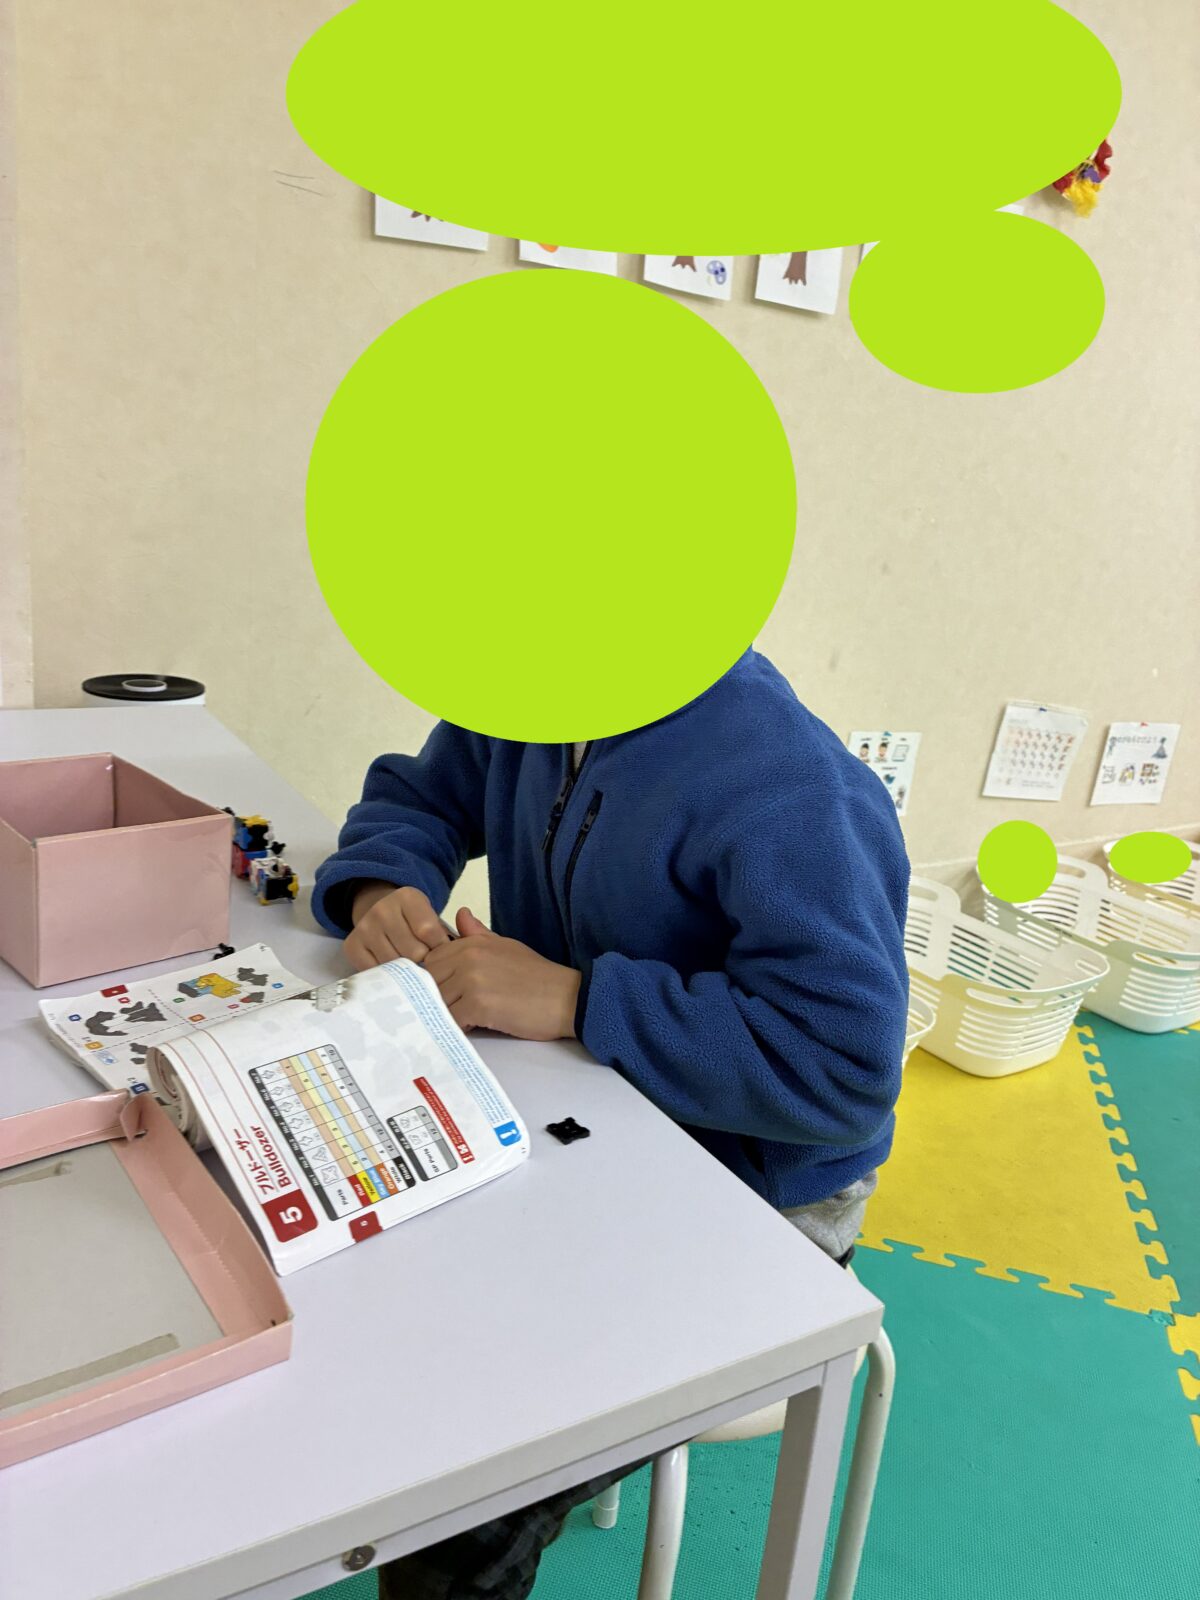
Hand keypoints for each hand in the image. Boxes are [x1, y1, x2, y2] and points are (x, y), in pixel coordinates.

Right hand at [345, 883, 452, 970]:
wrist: (380, 913)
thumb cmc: (414, 923)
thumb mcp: (433, 918)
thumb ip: (451, 932)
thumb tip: (460, 950)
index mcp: (408, 897)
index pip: (429, 932)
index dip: (440, 949)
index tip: (444, 955)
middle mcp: (382, 909)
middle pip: (413, 952)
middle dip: (425, 963)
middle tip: (427, 965)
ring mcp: (365, 928)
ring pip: (396, 965)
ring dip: (407, 972)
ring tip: (412, 969)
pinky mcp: (352, 946)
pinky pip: (377, 972)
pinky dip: (389, 977)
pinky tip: (395, 972)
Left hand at [423, 908, 580, 1039]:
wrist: (567, 998)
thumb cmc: (538, 976)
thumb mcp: (506, 946)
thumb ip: (478, 934)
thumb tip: (460, 913)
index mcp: (472, 943)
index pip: (431, 960)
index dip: (435, 979)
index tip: (445, 991)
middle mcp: (468, 957)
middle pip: (428, 981)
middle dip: (436, 997)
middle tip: (451, 1009)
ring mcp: (472, 981)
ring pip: (437, 1002)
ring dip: (446, 1014)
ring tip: (463, 1019)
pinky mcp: (478, 1005)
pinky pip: (451, 1020)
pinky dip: (458, 1027)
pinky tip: (472, 1027)